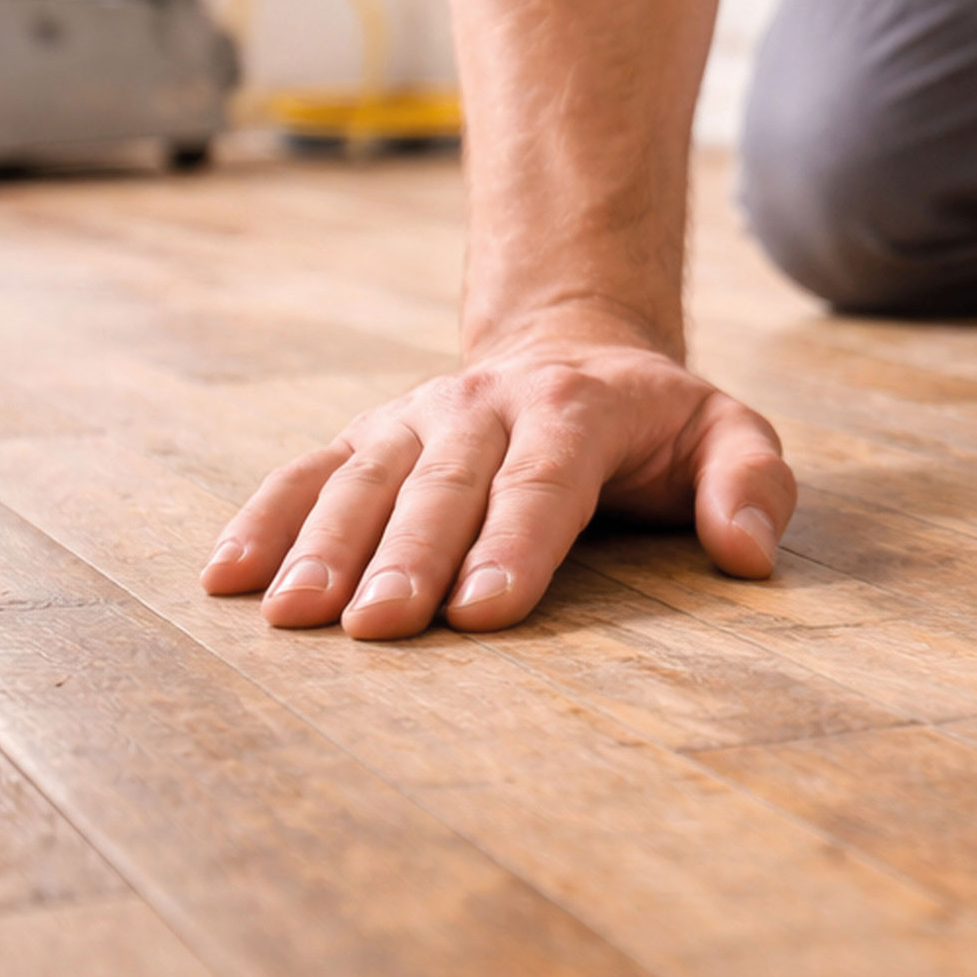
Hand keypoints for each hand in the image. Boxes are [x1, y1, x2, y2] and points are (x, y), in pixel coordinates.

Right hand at [198, 320, 795, 636]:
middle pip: (446, 485)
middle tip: (376, 628)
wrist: (575, 348)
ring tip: (292, 618)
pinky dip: (265, 519)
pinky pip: (309, 472)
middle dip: (410, 556)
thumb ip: (750, 484)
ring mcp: (418, 417)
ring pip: (368, 479)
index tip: (483, 611)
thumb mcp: (728, 434)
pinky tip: (226, 577)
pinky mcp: (370, 436)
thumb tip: (750, 554)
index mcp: (578, 408)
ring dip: (326, 545)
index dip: (515, 543)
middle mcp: (487, 405)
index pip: (545, 481)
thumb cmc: (658, 425)